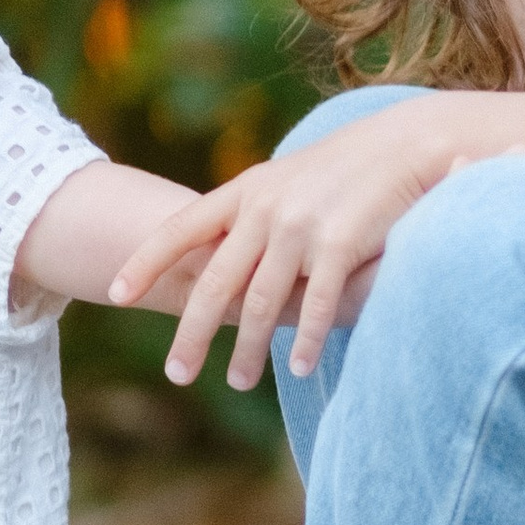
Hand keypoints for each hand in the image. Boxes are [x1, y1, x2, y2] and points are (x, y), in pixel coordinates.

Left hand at [110, 100, 482, 390]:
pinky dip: (305, 339)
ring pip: (260, 302)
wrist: (409, 144)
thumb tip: (219, 249)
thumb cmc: (349, 167)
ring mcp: (301, 227)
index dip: (145, 262)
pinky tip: (299, 367)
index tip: (114, 295)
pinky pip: (314, 304)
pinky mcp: (340, 245)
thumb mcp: (290, 178)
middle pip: (215, 282)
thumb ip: (255, 211)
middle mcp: (265, 208)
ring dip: (248, 348)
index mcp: (246, 189)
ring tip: (240, 380)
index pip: (181, 228)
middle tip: (177, 373)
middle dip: (192, 333)